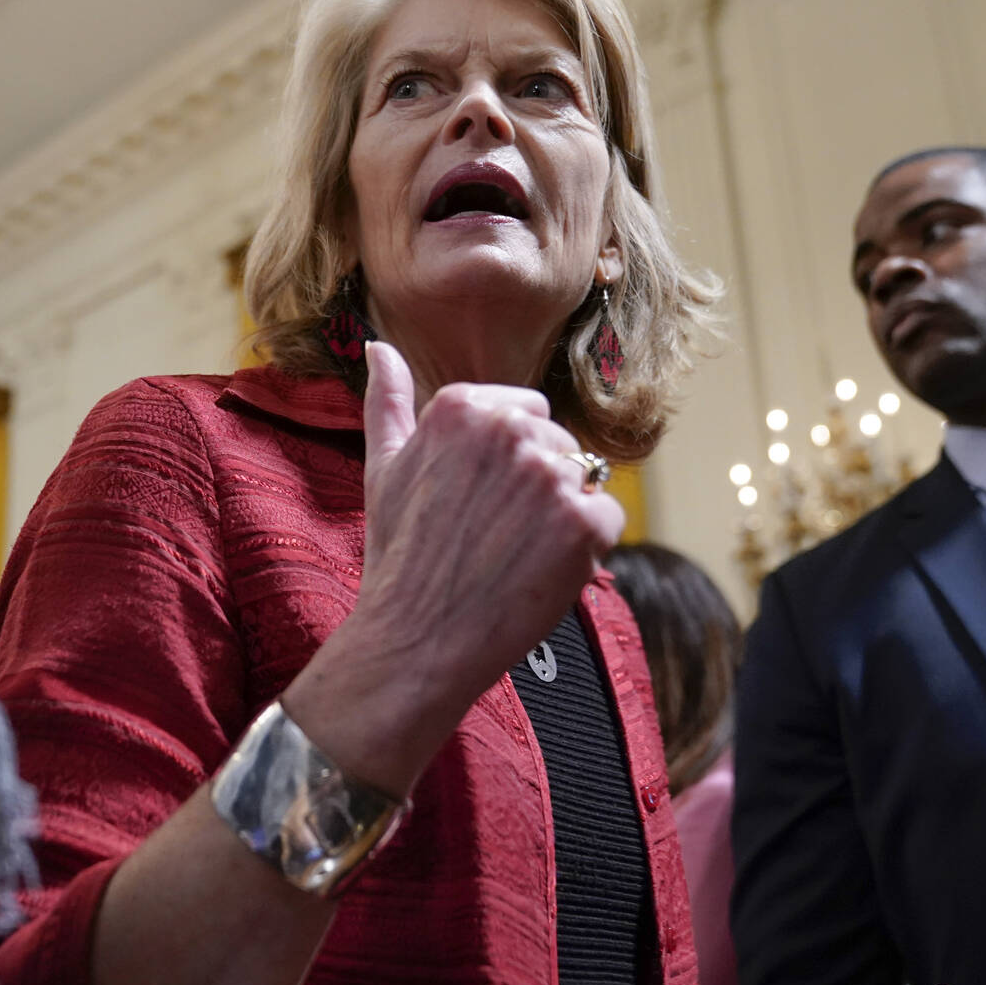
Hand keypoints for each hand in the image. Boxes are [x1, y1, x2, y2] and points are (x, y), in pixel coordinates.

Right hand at [283, 341, 623, 793]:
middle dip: (539, 489)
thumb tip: (379, 345)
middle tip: (492, 535)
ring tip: (512, 554)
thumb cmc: (400, 557)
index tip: (480, 502)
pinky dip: (585, 550)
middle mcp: (510, 430)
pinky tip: (538, 570)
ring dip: (562, 518)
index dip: (511, 465)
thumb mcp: (383, 468)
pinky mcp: (584, 521)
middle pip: (561, 446)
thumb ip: (387, 399)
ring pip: (585, 481)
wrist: (417, 638)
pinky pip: (606, 519)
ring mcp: (551, 475)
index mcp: (463, 407)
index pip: (530, 414)